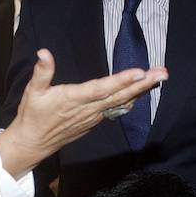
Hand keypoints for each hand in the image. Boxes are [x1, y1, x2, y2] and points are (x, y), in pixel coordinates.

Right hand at [0, 49, 166, 176]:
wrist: (33, 143)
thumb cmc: (32, 115)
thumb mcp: (33, 92)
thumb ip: (42, 72)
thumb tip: (44, 53)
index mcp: (74, 98)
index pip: (102, 88)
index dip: (121, 81)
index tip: (139, 72)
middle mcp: (88, 109)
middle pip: (120, 95)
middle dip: (142, 84)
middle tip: (162, 73)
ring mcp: (93, 117)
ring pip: (121, 102)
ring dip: (141, 90)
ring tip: (159, 78)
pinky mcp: (94, 121)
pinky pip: (116, 109)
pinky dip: (130, 100)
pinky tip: (141, 92)